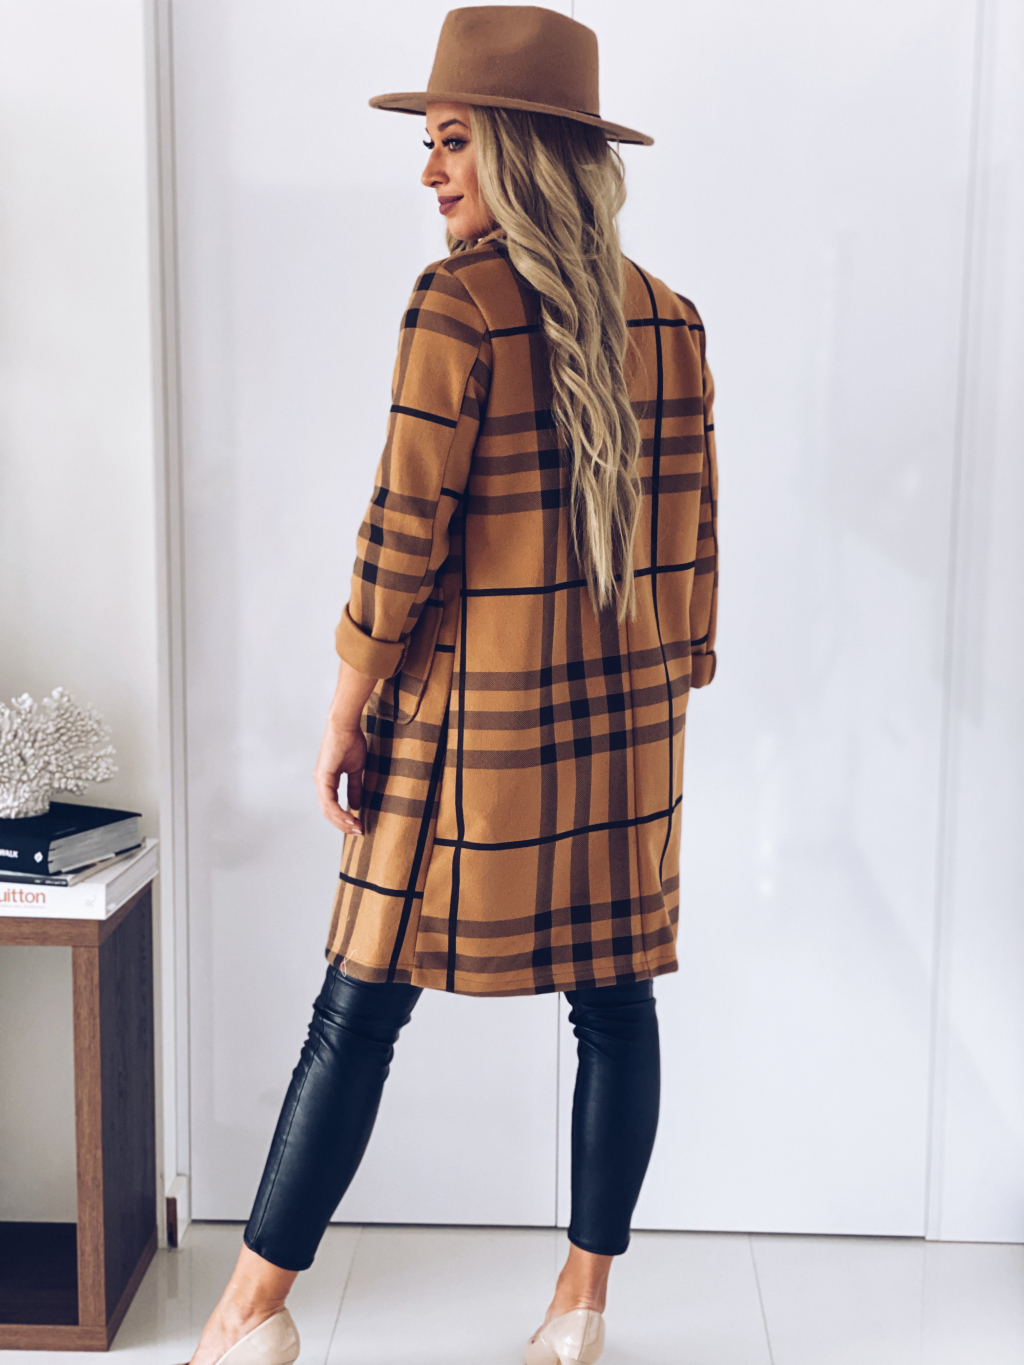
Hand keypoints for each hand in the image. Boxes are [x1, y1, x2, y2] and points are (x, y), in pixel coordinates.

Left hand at [314, 720, 366, 835]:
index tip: (358, 826)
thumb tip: (356, 805)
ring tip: (357, 828)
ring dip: (342, 821)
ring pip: (328, 810)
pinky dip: (340, 812)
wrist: (345, 726)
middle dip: (343, 824)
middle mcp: (320, 782)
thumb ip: (355, 787)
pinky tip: (351, 818)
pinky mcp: (323, 777)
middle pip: (328, 812)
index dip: (344, 818)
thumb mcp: (355, 769)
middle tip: (358, 832)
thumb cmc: (350, 742)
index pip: (332, 806)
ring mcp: (320, 780)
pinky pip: (329, 801)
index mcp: (326, 781)